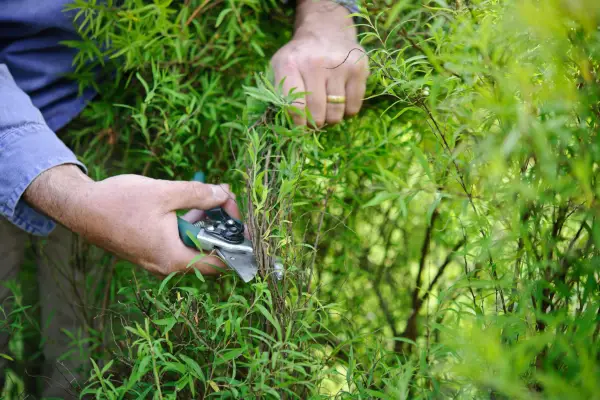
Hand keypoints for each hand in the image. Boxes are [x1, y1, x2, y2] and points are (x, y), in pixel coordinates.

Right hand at [23, 164, 238, 275]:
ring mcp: (157, 259)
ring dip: (205, 224)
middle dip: (222, 228)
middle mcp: (166, 265)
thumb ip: (199, 194)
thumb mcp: (165, 192)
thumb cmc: (119, 202)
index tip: (245, 225)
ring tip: (214, 197)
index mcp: (173, 257)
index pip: (219, 263)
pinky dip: (188, 227)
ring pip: (193, 247)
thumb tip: (225, 194)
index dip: (237, 245)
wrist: (80, 208)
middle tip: (227, 201)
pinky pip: (178, 243)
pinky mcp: (149, 250)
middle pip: (208, 254)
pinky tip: (191, 205)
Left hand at [271, 0, 368, 126]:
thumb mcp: (281, 68)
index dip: (297, 123)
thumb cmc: (300, 57)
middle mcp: (314, 63)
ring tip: (327, 109)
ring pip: (336, 114)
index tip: (300, 125)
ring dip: (331, 119)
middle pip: (317, 114)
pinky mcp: (359, 68)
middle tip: (315, 120)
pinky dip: (347, 111)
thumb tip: (289, 128)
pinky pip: (354, 108)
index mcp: (289, 64)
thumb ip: (279, 95)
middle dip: (315, 123)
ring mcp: (339, 65)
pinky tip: (341, 100)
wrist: (326, 30)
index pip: (294, 106)